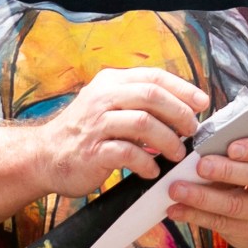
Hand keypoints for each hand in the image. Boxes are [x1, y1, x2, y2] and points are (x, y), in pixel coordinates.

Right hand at [28, 66, 208, 195]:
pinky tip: (152, 170)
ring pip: (143, 122)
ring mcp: (96, 124)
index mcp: (110, 83)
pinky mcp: (93, 151)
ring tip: (177, 153)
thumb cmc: (84, 133)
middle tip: (192, 131)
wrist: (44, 156)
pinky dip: (147, 163)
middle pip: (151, 96)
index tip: (202, 103)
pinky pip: (128, 153)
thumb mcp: (108, 106)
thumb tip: (183, 108)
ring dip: (168, 140)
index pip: (153, 77)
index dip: (182, 88)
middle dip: (179, 113)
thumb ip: (138, 102)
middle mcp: (102, 98)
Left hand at [165, 136, 247, 247]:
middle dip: (226, 171)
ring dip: (202, 197)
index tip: (232, 147)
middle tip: (200, 166)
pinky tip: (176, 209)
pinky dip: (195, 215)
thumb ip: (230, 145)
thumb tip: (198, 140)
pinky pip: (221, 223)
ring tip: (177, 190)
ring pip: (236, 205)